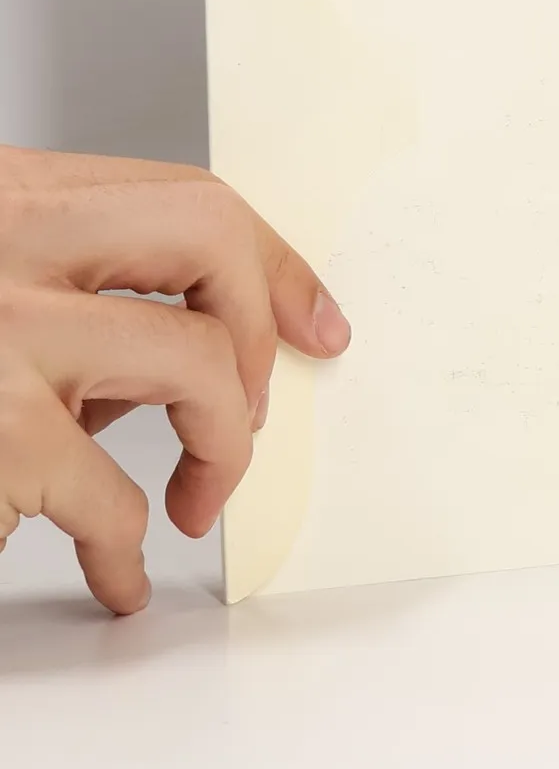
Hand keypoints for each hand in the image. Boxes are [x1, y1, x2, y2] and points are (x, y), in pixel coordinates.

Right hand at [0, 148, 349, 612]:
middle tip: (251, 409)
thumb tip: (192, 355)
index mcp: (1, 195)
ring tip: (195, 501)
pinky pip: (111, 495)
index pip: (183, 195)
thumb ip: (69, 302)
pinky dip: (127, 550)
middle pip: (206, 236)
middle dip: (259, 329)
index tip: (316, 320)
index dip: (272, 261)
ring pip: (192, 361)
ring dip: (222, 446)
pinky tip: (116, 573)